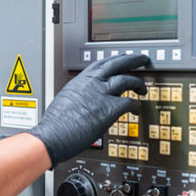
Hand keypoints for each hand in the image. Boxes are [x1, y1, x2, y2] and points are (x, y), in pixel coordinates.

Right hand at [30, 53, 149, 167]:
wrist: (52, 136)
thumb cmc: (54, 125)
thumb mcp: (63, 102)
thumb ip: (78, 97)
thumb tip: (83, 103)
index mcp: (79, 81)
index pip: (101, 63)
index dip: (114, 60)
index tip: (121, 60)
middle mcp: (91, 83)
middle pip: (118, 63)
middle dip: (133, 59)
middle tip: (142, 60)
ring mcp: (101, 94)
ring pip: (128, 79)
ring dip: (139, 83)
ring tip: (143, 88)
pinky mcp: (110, 109)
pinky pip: (131, 103)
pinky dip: (136, 106)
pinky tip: (136, 111)